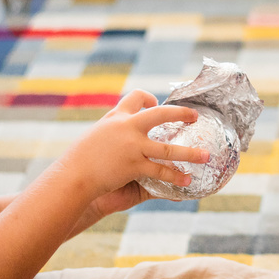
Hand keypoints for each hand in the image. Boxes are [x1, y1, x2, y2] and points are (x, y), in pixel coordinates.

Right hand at [56, 90, 209, 202]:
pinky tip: (187, 181)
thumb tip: (120, 138)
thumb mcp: (96, 138)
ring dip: (189, 153)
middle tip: (194, 117)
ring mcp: (132, 146)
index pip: (136, 98)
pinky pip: (160, 171)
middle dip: (180, 113)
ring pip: (168, 148)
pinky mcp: (134, 165)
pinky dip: (175, 177)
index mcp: (116, 117)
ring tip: (206, 156)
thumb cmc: (80, 159)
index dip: (148, 98)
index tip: (155, 103)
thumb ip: (112, 133)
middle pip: (160, 114)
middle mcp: (127, 127)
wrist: (72, 176)